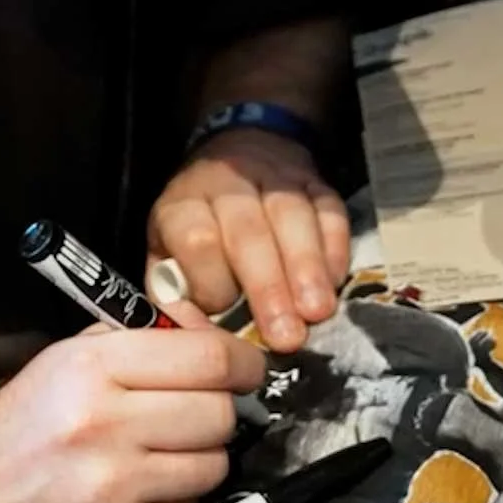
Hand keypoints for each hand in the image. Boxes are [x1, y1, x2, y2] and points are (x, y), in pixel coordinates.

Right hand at [0, 326, 264, 502]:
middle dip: (218, 410)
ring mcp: (116, 483)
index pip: (207, 357)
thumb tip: (210, 327)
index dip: (242, 361)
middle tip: (196, 412)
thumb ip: (141, 334)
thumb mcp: (70, 357)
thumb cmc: (30, 421)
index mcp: (93, 366)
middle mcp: (106, 422)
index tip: (245, 367)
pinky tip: (142, 489)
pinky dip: (176, 498)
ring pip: (214, 464)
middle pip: (220, 412)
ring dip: (201, 458)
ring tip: (163, 453)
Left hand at [147, 128, 350, 351]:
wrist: (226, 166)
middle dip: (269, 288)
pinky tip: (335, 283)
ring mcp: (273, 176)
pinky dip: (335, 248)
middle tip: (286, 336)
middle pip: (248, 233)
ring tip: (317, 312)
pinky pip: (329, 209)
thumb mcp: (167, 256)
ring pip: (292, 217)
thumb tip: (197, 336)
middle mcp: (226, 184)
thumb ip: (176, 295)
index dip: (212, 282)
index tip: (224, 314)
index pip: (197, 241)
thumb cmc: (195, 229)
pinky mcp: (313, 179)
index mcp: (183, 205)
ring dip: (307, 269)